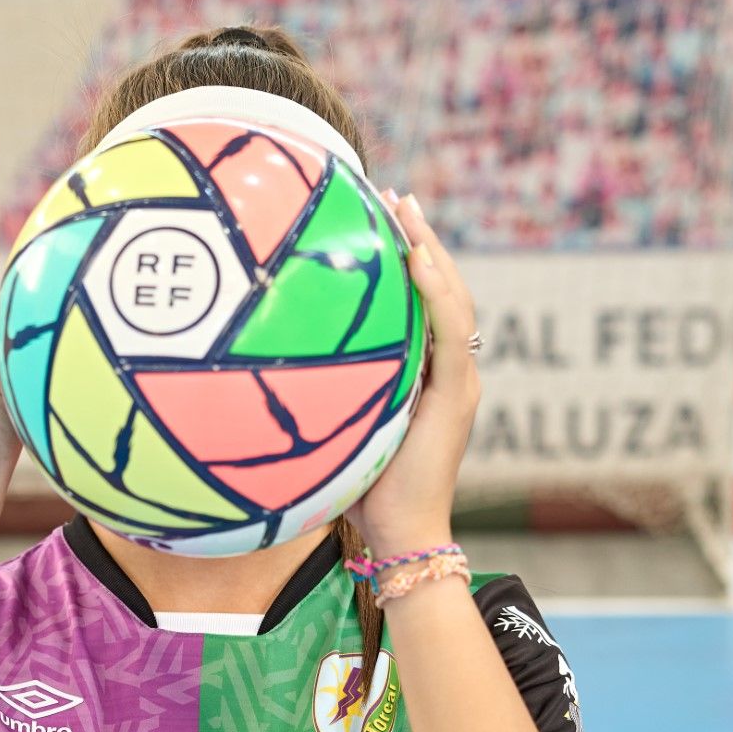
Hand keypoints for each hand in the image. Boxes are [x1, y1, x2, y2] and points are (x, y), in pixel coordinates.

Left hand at [343, 192, 480, 557]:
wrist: (402, 536)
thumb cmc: (366, 498)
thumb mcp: (344, 433)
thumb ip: (331, 400)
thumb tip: (273, 376)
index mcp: (430, 379)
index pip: (426, 307)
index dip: (410, 261)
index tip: (381, 220)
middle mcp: (452, 374)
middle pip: (444, 291)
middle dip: (421, 239)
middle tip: (393, 195)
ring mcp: (459, 383)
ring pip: (454, 300)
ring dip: (430, 249)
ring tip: (405, 208)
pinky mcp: (456, 396)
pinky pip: (451, 332)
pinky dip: (437, 292)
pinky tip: (417, 257)